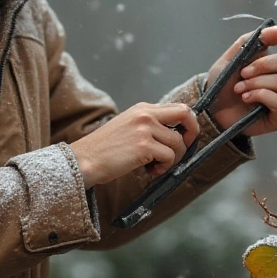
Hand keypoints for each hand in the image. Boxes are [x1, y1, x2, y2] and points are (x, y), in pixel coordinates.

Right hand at [68, 103, 199, 185]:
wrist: (84, 160)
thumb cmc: (104, 150)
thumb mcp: (127, 127)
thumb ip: (149, 126)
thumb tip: (175, 136)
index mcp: (142, 109)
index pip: (178, 107)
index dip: (188, 124)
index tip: (185, 138)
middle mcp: (145, 114)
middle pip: (185, 114)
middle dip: (192, 133)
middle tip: (182, 150)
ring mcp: (145, 129)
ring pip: (178, 142)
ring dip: (173, 159)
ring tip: (156, 166)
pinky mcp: (144, 146)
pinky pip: (169, 157)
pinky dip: (164, 167)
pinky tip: (150, 170)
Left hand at [206, 25, 276, 136]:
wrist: (211, 107)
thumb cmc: (224, 83)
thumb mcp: (233, 56)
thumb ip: (253, 40)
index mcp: (276, 68)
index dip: (266, 60)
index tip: (245, 66)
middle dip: (260, 70)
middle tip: (241, 77)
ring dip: (256, 84)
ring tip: (240, 90)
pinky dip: (262, 97)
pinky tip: (247, 99)